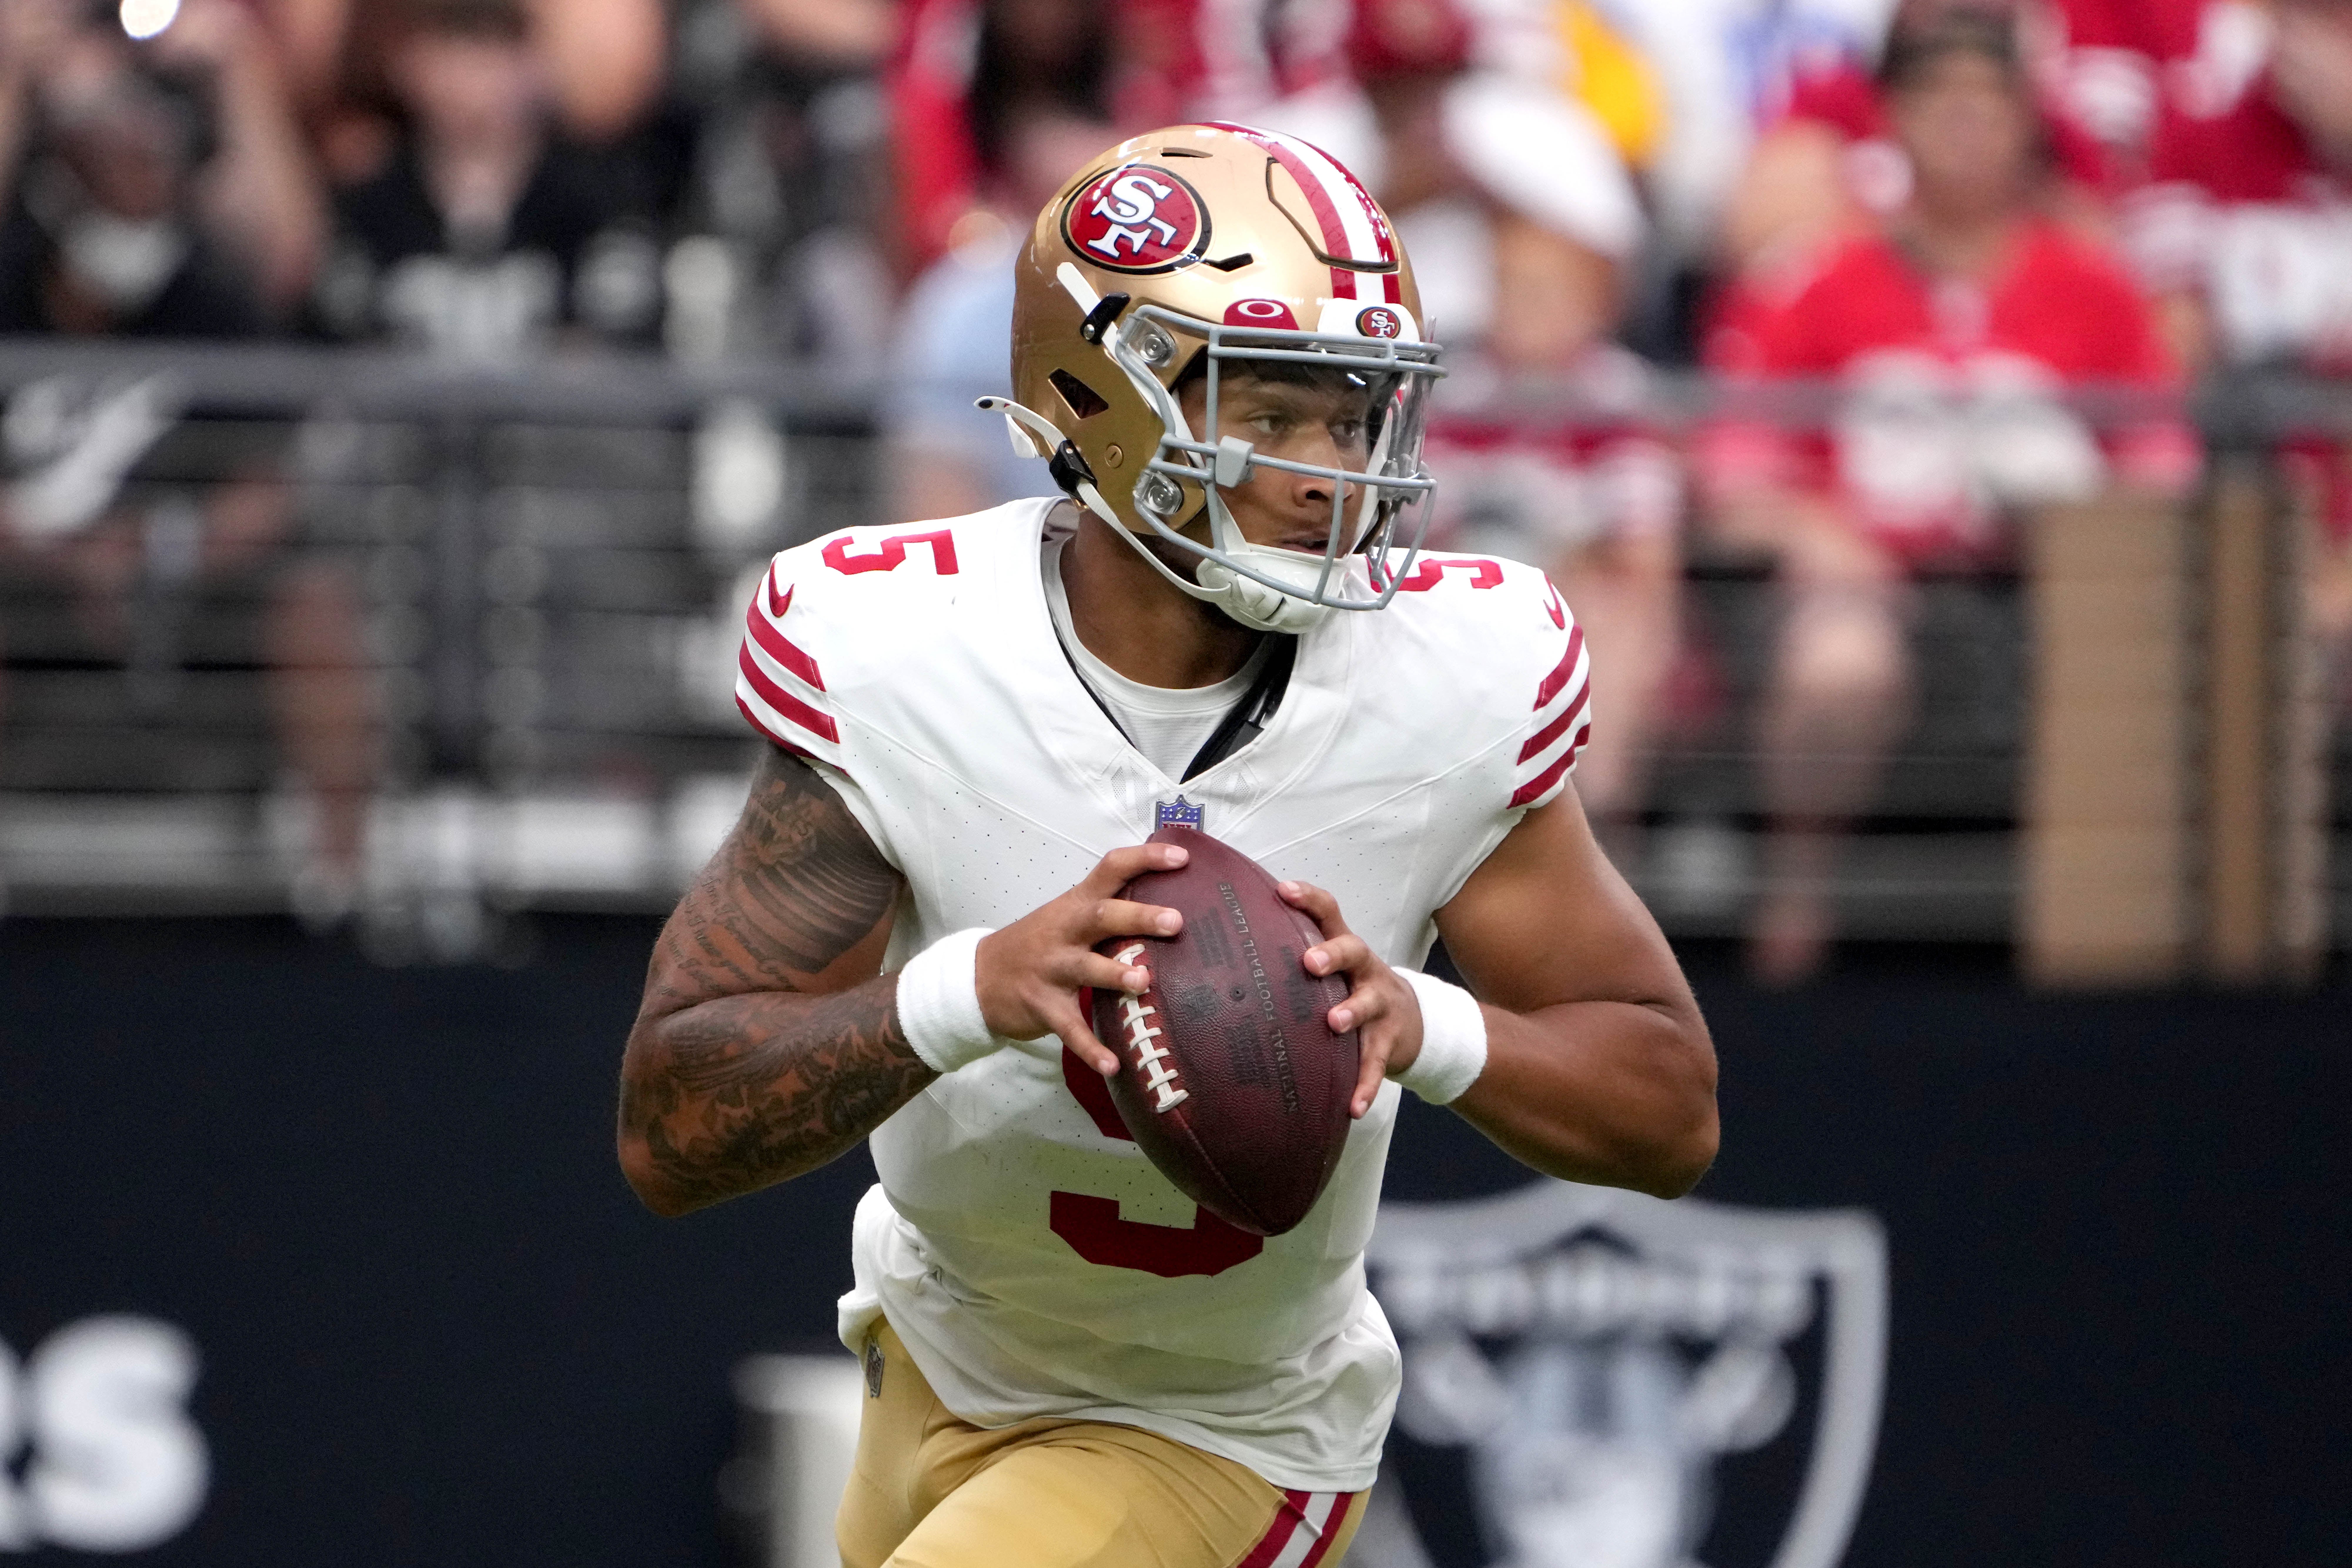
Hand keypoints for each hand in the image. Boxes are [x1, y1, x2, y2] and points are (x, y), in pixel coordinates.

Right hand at [975, 843, 1187, 1075]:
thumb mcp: (1067, 917)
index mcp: (1075, 904)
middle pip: (1100, 916)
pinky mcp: (1043, 1005)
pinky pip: (1069, 1028)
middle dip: (1137, 917)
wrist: (978, 978)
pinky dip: (1090, 1047)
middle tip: (1175, 921)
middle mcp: (1064, 931)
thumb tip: (1169, 905)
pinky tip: (1113, 1064)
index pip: (1111, 869)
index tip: (1182, 856)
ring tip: (1143, 981)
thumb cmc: (1039, 945)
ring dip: (1114, 973)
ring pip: (1085, 968)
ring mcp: (1051, 968)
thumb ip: (1108, 910)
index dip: (1144, 860)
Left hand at [1280, 881, 1422, 1118]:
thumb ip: (1292, 953)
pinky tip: (1353, 1107)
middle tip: (1309, 962)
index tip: (1282, 890)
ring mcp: (1379, 1006)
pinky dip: (1365, 1085)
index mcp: (1343, 949)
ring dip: (1351, 1011)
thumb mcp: (1331, 966)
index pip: (1328, 913)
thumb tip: (1221, 947)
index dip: (1308, 899)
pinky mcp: (1387, 1042)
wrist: (1409, 1020)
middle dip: (1332, 954)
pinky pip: (1375, 1064)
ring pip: (1368, 1004)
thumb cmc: (1349, 988)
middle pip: (1353, 951)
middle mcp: (1363, 971)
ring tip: (1333, 1023)